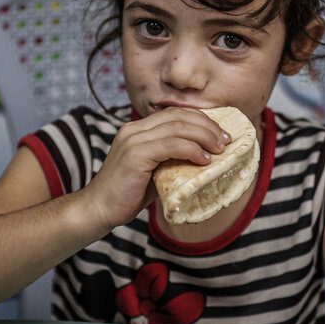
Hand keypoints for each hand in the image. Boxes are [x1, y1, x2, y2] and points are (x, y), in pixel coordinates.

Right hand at [85, 107, 229, 230]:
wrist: (99, 209)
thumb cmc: (128, 194)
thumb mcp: (155, 171)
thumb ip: (173, 159)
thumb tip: (205, 158)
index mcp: (138, 129)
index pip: (175, 114)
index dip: (201, 120)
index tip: (220, 134)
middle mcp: (134, 129)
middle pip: (179, 116)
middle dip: (207, 126)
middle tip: (226, 140)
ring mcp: (133, 140)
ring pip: (178, 127)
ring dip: (204, 136)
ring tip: (220, 149)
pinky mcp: (135, 155)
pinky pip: (172, 145)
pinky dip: (192, 150)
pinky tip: (204, 160)